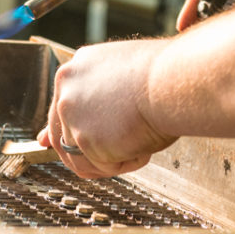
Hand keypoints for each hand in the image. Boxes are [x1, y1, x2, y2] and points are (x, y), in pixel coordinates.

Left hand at [37, 38, 175, 177]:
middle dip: (91, 151)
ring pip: (84, 157)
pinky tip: (143, 144)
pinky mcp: (83, 138)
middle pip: (64, 136)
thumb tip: (78, 125)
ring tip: (141, 138)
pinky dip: (125, 163)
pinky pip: (103, 167)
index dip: (74, 129)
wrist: (172, 80)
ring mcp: (71, 112)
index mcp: (77, 67)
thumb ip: (98, 95)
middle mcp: (66, 86)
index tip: (74, 142)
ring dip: (113, 157)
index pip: (62, 107)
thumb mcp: (123, 76)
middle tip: (121, 148)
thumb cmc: (162, 76)